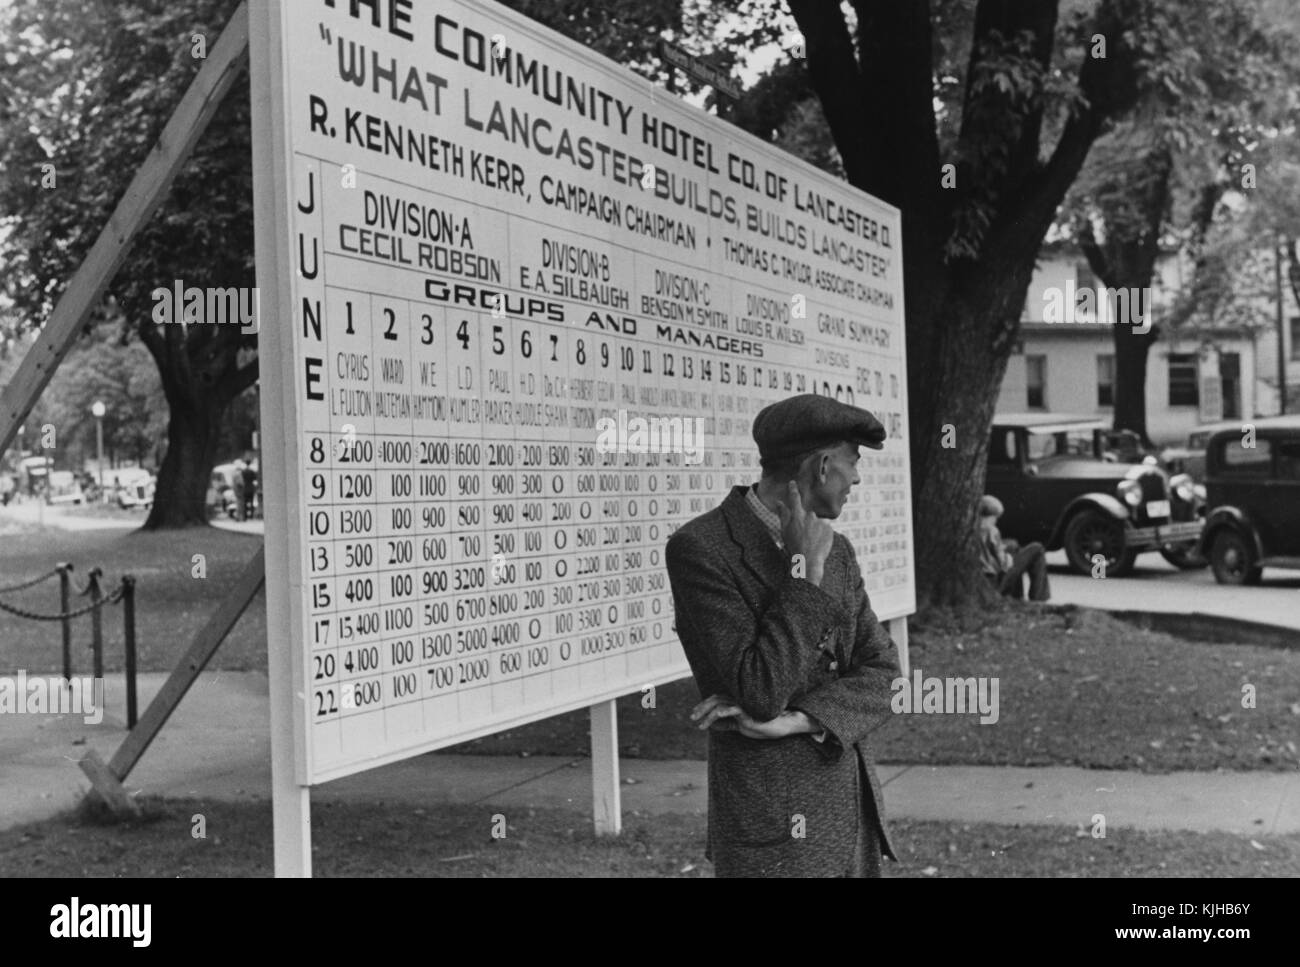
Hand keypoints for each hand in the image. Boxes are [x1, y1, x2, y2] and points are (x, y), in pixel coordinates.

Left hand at [690, 694, 813, 739]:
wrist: (778, 727)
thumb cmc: (761, 725)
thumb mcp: (740, 726)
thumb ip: (727, 724)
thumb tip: (712, 725)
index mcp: (735, 703)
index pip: (716, 699)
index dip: (704, 705)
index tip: (695, 714)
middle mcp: (737, 701)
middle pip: (715, 699)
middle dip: (702, 708)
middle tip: (692, 717)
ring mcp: (742, 705)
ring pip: (720, 705)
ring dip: (708, 714)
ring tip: (700, 724)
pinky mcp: (748, 711)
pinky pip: (733, 709)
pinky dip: (723, 712)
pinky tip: (716, 716)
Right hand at [776, 481, 833, 578]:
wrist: (809, 560)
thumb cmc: (794, 547)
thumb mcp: (784, 531)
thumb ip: (783, 514)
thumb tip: (779, 502)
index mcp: (797, 516)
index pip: (794, 499)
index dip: (793, 490)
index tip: (793, 483)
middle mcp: (810, 515)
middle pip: (808, 515)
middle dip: (806, 523)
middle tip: (804, 537)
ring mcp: (820, 521)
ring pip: (817, 521)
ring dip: (815, 528)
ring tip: (811, 541)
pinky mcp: (829, 527)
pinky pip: (825, 527)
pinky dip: (822, 532)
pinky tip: (818, 541)